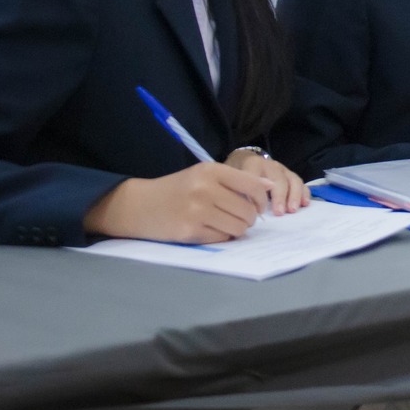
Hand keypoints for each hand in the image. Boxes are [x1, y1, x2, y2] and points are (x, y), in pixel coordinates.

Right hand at [82, 162, 274, 243]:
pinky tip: (210, 229)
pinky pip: (223, 238)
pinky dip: (222, 236)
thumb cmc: (177, 189)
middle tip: (238, 217)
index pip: (253, 185)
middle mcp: (205, 189)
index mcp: (211, 170)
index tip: (259, 206)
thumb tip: (269, 186)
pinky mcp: (190, 232)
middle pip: (248, 210)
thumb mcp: (203, 175)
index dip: (262, 199)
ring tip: (225, 223)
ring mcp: (197, 211)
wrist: (139, 205)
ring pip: (239, 227)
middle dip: (249, 218)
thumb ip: (235, 180)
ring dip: (237, 228)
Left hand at [226, 149, 308, 215]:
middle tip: (279, 212)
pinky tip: (305, 204)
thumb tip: (245, 206)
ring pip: (293, 180)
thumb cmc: (237, 174)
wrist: (243, 159)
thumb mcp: (231, 179)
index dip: (258, 195)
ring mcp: (283, 169)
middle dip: (280, 196)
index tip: (258, 211)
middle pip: (278, 179)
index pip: (257, 178)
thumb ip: (236, 190)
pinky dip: (304, 193)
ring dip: (294, 195)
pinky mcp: (290, 175)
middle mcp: (270, 165)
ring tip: (293, 210)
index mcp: (253, 165)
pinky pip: (301, 182)